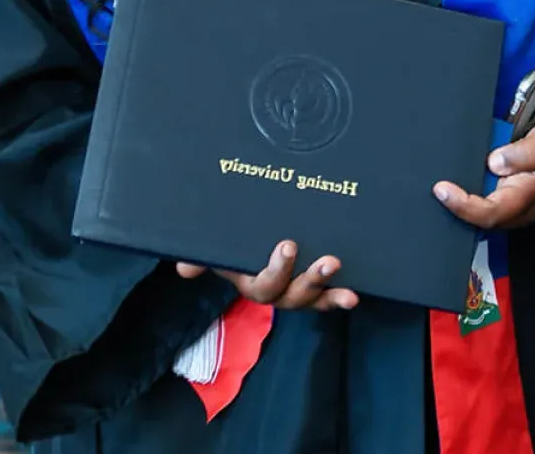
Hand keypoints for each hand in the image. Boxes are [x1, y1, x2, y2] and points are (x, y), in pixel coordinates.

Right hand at [176, 241, 358, 311]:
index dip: (278, 270)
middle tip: (327, 261)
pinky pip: (325, 297)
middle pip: (292, 297)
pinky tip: (352, 295)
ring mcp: (296, 289)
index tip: (290, 245)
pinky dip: (337, 298)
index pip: (263, 286)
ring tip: (340, 271)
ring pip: (311, 298)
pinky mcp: (313, 284)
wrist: (244, 236)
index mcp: (250, 282)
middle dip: (310, 281)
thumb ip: (200, 256)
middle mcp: (275, 291)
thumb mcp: (215, 248)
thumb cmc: (231, 240)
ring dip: (328, 289)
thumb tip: (182, 269)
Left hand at [433, 119, 534, 231]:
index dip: (464, 206)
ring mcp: (516, 207)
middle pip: (482, 220)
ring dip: (460, 206)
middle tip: (432, 186)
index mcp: (528, 195)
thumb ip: (526, 153)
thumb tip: (494, 162)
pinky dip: (469, 200)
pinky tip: (453, 186)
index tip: (442, 189)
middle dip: (455, 209)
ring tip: (436, 187)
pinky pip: (488, 207)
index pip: (491, 211)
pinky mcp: (513, 200)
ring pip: (484, 216)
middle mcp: (519, 208)